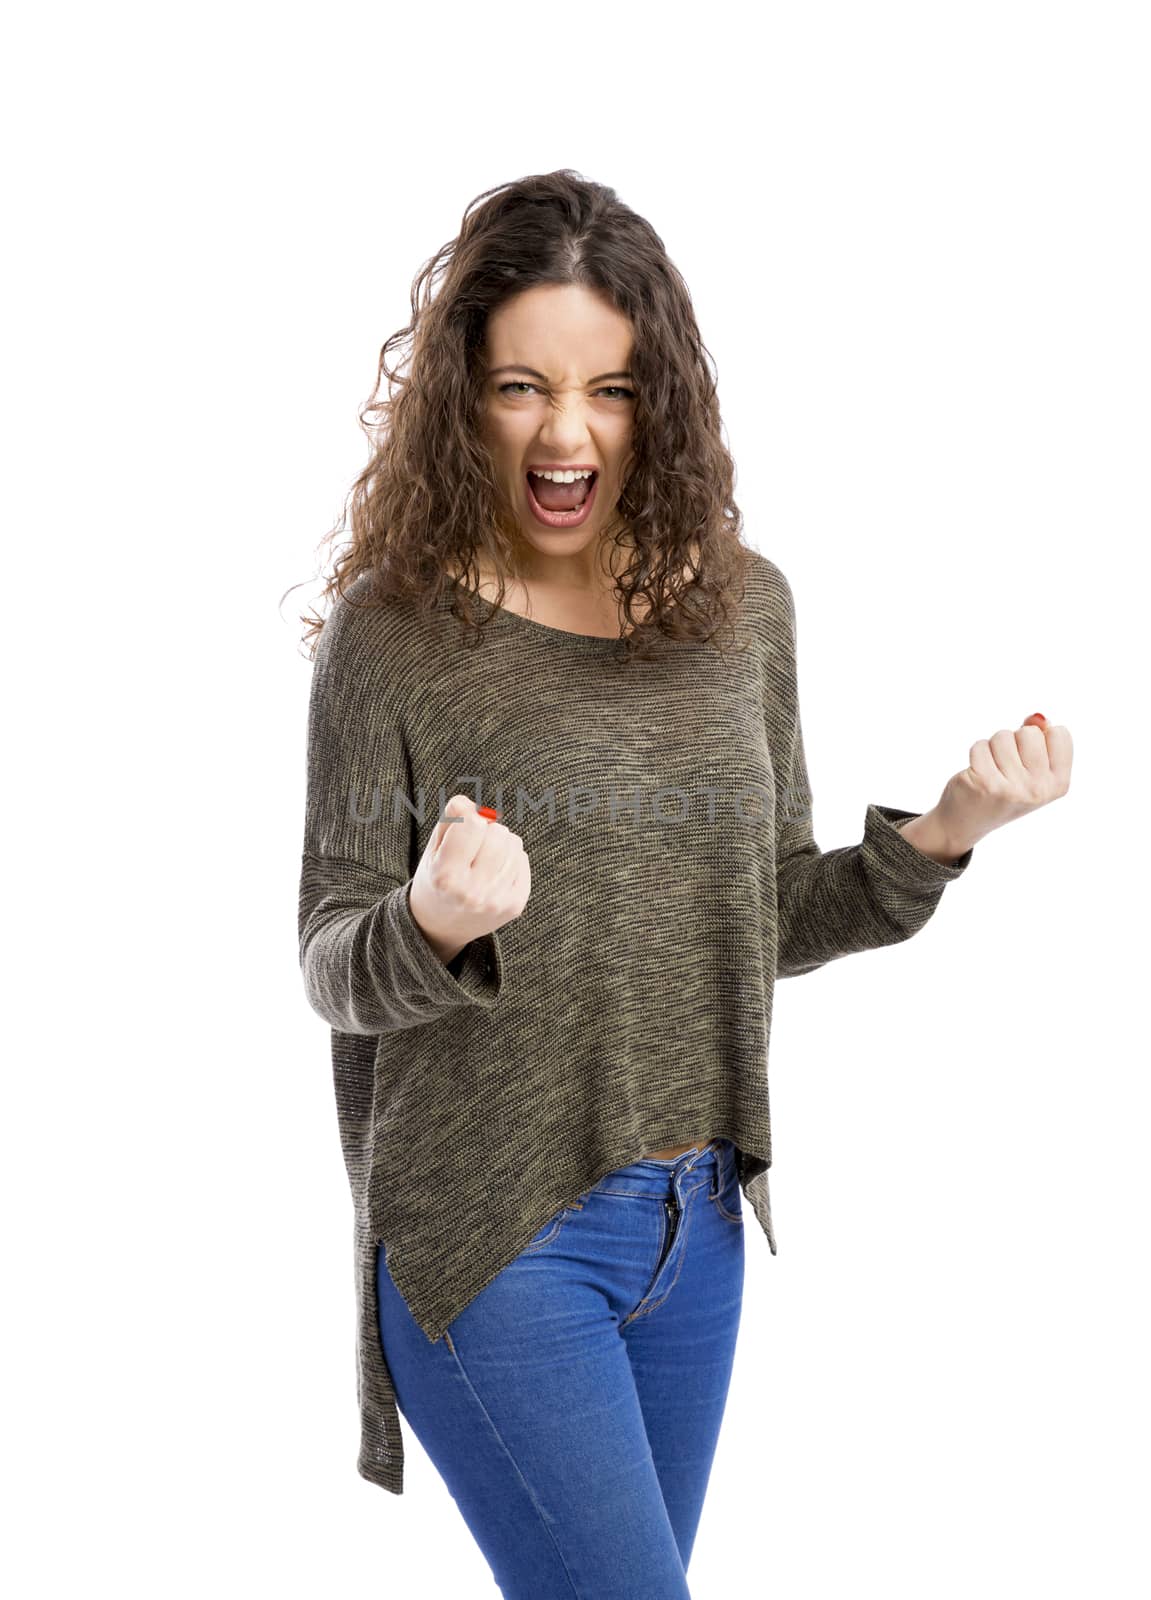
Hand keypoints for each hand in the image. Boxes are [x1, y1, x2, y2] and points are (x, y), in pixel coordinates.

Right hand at [407, 793, 530, 963]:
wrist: (441, 927)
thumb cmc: (436, 880)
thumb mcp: (433, 850)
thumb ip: (452, 820)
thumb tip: (475, 806)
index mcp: (445, 876)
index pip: (473, 824)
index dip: (468, 818)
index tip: (461, 826)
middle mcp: (472, 892)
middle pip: (497, 832)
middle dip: (486, 830)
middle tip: (473, 845)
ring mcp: (496, 901)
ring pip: (514, 843)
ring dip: (500, 843)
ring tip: (483, 858)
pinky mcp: (514, 905)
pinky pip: (522, 860)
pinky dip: (510, 859)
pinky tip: (494, 871)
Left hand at [929, 712, 1072, 854]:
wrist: (967, 821)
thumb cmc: (1003, 788)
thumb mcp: (1031, 768)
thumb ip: (1040, 739)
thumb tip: (1038, 717)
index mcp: (1058, 784)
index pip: (1059, 733)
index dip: (1040, 738)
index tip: (1028, 759)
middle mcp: (1039, 789)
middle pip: (1029, 732)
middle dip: (1013, 740)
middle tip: (1006, 766)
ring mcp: (1012, 789)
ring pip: (1003, 736)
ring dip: (993, 746)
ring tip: (991, 769)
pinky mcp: (985, 784)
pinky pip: (980, 745)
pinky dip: (976, 753)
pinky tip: (977, 773)